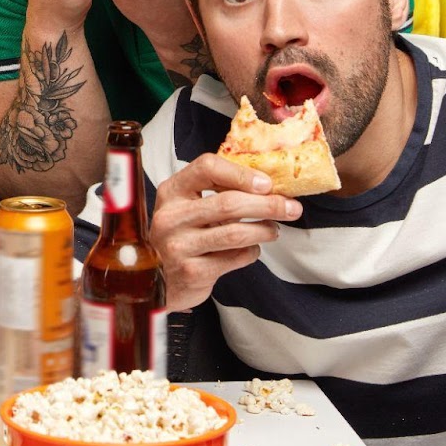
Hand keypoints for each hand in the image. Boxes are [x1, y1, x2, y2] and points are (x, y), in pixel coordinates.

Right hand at [147, 153, 299, 310]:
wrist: (154, 278)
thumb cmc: (180, 235)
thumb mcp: (186, 206)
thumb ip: (215, 192)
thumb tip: (267, 185)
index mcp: (171, 192)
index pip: (207, 167)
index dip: (241, 173)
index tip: (267, 183)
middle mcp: (171, 217)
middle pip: (228, 203)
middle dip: (268, 204)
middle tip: (291, 207)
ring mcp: (179, 246)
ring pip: (236, 233)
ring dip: (265, 230)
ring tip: (274, 229)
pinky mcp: (192, 272)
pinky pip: (236, 258)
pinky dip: (252, 252)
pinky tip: (252, 248)